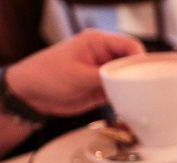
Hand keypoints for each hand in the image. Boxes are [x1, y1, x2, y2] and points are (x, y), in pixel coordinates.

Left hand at [5, 29, 145, 116]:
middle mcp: (104, 56)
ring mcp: (104, 73)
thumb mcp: (78, 75)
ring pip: (129, 79)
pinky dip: (126, 99)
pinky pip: (121, 93)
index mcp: (97, 42)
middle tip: (145, 90)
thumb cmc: (46, 75)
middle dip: (139, 76)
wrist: (30, 94)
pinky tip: (129, 105)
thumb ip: (106, 77)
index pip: (130, 45)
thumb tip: (129, 82)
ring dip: (133, 89)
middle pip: (132, 63)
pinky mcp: (102, 88)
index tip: (145, 75)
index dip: (140, 59)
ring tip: (138, 100)